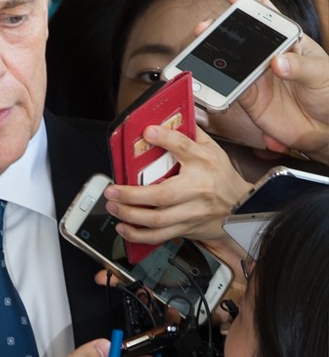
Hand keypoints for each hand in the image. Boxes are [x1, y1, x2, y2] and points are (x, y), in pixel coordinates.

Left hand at [104, 126, 249, 244]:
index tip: (148, 132)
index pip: (184, 147)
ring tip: (113, 207)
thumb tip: (165, 121)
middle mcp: (197, 188)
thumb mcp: (212, 150)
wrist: (244, 207)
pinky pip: (159, 236)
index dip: (166, 138)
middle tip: (112, 190)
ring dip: (130, 215)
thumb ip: (189, 135)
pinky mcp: (186, 228)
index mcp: (204, 162)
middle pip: (162, 194)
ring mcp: (191, 212)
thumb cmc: (222, 177)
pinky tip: (124, 227)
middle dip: (131, 194)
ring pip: (157, 219)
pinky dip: (138, 234)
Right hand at [200, 0, 328, 163]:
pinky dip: (219, 88)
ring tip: (199, 52)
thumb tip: (278, 62)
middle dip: (219, 27)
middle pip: (239, 36)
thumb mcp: (320, 72)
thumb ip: (300, 66)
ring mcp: (255, 77)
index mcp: (285, 40)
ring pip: (228, 63)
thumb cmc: (327, 91)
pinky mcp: (249, 99)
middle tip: (207, 27)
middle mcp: (266, 56)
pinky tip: (212, 85)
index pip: (266, 13)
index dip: (249, 0)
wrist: (323, 126)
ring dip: (211, 56)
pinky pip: (230, 91)